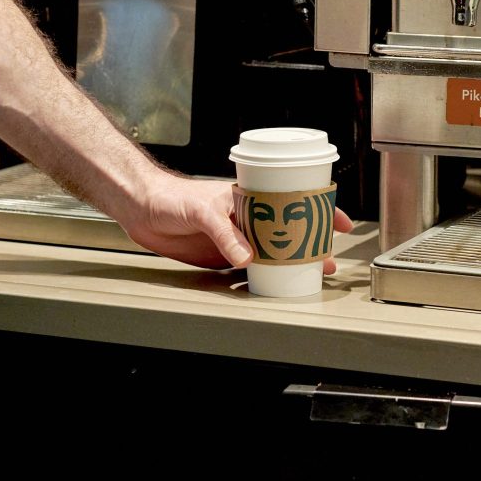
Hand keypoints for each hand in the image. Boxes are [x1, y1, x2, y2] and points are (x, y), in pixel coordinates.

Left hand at [119, 173, 353, 272]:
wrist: (141, 209)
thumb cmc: (170, 196)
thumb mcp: (202, 211)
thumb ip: (225, 233)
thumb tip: (247, 256)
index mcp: (247, 198)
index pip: (290, 200)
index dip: (317, 209)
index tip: (339, 221)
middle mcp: (245, 218)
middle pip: (287, 230)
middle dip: (311, 243)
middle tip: (329, 257)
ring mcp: (235, 238)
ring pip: (272, 251)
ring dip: (291, 262)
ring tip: (311, 273)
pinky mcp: (221, 256)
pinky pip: (249, 268)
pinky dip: (264, 276)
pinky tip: (276, 284)